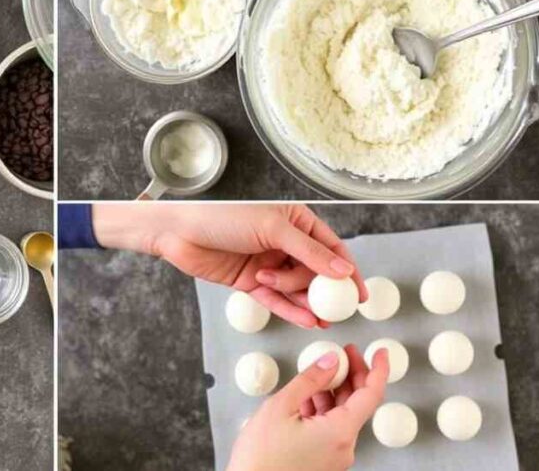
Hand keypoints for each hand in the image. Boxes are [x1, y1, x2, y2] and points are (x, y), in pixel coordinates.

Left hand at [91, 204, 366, 327]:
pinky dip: (290, 310)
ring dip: (304, 302)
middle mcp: (283, 242)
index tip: (360, 295)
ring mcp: (267, 263)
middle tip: (320, 301)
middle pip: (314, 272)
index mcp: (294, 221)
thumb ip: (308, 251)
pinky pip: (275, 300)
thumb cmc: (221, 217)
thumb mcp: (271, 227)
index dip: (347, 271)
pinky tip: (305, 320)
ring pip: (296, 289)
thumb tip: (343, 270)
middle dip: (316, 288)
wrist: (178, 231)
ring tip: (317, 318)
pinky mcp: (250, 282)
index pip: (330, 248)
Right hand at [227, 346, 389, 470]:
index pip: (371, 395)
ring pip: (342, 416)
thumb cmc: (260, 455)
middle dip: (352, 376)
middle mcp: (344, 446)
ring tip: (315, 374)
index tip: (379, 352)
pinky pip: (330, 429)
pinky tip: (306, 397)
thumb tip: (331, 361)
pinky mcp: (324, 461)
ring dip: (333, 392)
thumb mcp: (280, 407)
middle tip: (343, 353)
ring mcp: (335, 456)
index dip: (378, 369)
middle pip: (358, 404)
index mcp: (339, 432)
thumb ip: (309, 380)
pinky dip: (322, 410)